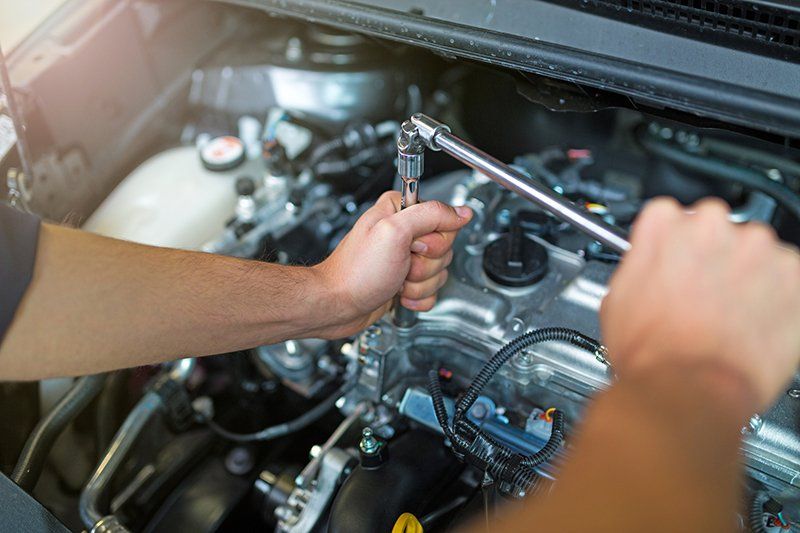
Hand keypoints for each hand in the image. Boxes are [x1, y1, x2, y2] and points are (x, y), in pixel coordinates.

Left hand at [312, 191, 472, 337]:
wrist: (337, 305)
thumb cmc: (356, 272)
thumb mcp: (394, 232)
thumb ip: (431, 215)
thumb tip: (461, 212)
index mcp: (401, 212)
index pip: (444, 221)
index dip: (433, 240)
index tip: (414, 246)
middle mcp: (405, 233)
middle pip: (444, 249)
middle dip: (425, 265)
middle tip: (402, 265)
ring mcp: (406, 258)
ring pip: (440, 273)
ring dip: (419, 284)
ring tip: (396, 281)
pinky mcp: (406, 281)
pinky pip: (432, 291)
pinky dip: (418, 297)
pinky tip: (398, 294)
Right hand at [600, 197, 799, 409]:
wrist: (691, 388)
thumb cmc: (653, 353)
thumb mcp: (618, 297)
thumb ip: (639, 262)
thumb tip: (649, 262)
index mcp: (664, 224)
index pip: (670, 215)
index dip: (672, 245)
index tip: (676, 263)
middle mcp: (712, 226)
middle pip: (715, 227)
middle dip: (712, 256)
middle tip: (703, 294)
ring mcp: (756, 247)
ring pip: (754, 249)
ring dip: (746, 273)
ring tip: (730, 313)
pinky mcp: (794, 274)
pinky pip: (788, 274)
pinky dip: (778, 294)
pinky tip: (753, 319)